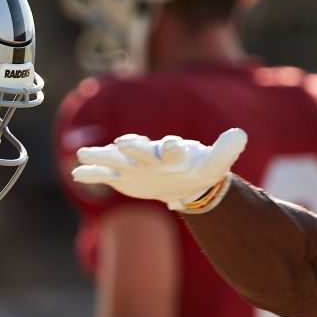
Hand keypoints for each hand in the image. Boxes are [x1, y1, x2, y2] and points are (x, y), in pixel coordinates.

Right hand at [73, 128, 247, 211]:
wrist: (185, 182)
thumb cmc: (199, 170)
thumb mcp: (216, 163)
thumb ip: (227, 149)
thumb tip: (240, 134)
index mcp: (173, 152)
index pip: (171, 148)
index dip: (170, 148)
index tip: (170, 147)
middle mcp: (150, 155)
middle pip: (139, 149)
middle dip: (132, 147)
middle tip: (123, 144)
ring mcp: (134, 165)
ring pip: (115, 159)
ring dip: (101, 156)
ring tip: (83, 154)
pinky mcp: (123, 177)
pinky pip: (104, 175)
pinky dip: (92, 174)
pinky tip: (76, 173)